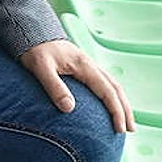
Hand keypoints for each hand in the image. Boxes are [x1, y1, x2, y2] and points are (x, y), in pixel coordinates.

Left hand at [20, 40, 134, 133]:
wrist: (30, 31)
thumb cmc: (35, 49)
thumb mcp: (41, 68)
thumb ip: (54, 86)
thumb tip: (69, 108)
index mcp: (84, 65)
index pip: (107, 91)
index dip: (116, 110)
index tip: (120, 128)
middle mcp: (89, 65)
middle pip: (115, 88)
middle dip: (125, 109)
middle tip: (130, 129)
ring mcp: (86, 65)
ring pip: (111, 84)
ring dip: (120, 102)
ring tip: (124, 120)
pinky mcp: (80, 67)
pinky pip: (102, 82)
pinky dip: (111, 94)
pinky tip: (107, 104)